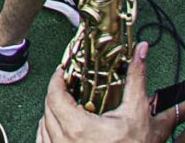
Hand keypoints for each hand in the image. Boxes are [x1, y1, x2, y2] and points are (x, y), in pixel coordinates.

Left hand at [37, 43, 178, 142]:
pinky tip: (59, 128)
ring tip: (64, 105)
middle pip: (48, 108)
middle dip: (56, 94)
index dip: (56, 80)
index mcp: (79, 128)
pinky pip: (44, 142)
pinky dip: (48, 132)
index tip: (62, 72)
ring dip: (50, 113)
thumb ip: (136, 78)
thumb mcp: (139, 113)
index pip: (54, 95)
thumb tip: (140, 52)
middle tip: (67, 86)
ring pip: (44, 127)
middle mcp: (65, 142)